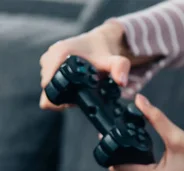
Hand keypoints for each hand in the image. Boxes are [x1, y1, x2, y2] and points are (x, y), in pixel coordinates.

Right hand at [39, 21, 154, 109]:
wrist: (100, 42)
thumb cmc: (104, 53)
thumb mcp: (116, 61)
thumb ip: (120, 69)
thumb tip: (121, 82)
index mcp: (60, 53)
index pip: (48, 84)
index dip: (59, 97)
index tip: (73, 100)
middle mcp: (50, 56)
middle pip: (48, 87)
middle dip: (63, 96)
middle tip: (81, 94)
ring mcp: (47, 60)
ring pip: (49, 85)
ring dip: (62, 91)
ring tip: (79, 89)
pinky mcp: (49, 64)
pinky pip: (49, 81)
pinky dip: (60, 86)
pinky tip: (74, 85)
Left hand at [109, 94, 183, 170]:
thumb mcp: (177, 137)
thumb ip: (157, 119)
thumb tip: (139, 100)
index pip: (119, 167)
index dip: (111, 149)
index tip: (108, 133)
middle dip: (116, 154)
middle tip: (118, 136)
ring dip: (123, 162)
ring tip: (128, 145)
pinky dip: (131, 169)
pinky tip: (137, 157)